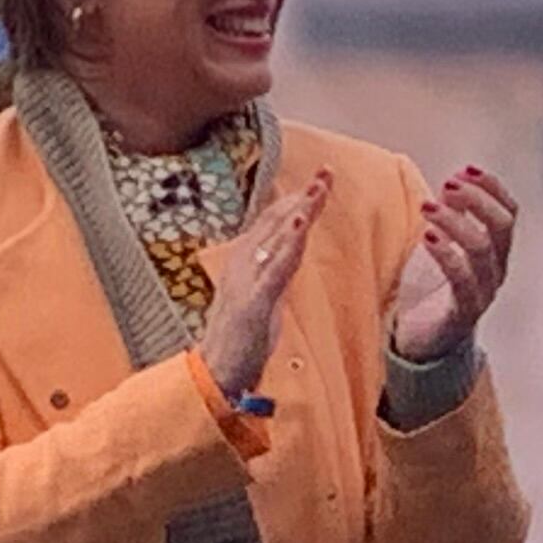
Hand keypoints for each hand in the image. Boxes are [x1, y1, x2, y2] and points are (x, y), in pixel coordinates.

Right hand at [198, 170, 328, 398]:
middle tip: (327, 171)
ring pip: (278, 238)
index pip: (273, 222)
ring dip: (300, 211)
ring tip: (318, 189)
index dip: (297, 199)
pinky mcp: (253, 302)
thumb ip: (275, 272)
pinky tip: (301, 224)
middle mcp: (242, 263)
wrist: (215, 371)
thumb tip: (290, 251)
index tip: (320, 179)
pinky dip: (289, 244)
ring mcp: (246, 281)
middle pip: (278, 222)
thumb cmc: (240, 338)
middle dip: (304, 196)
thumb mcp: (264, 297)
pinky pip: (276, 267)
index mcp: (244, 260)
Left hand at [389, 164, 517, 364]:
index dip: (492, 187)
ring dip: (456, 221)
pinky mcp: (463, 312)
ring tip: (428, 207)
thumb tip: (451, 183)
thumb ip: (452, 218)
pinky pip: (462, 279)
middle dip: (477, 199)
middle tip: (447, 184)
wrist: (425, 345)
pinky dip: (446, 253)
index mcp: (496, 252)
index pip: (509, 212)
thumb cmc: (433, 292)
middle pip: (502, 226)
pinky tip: (428, 236)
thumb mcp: (445, 247)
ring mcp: (483, 292)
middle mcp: (497, 270)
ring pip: (482, 249)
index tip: (466, 168)